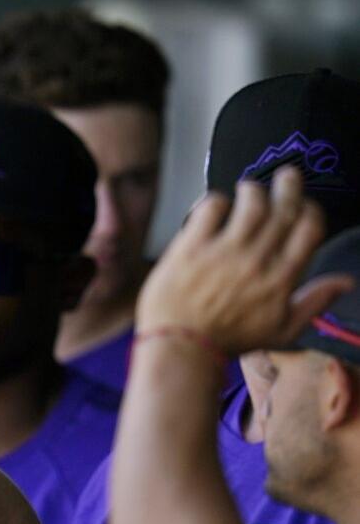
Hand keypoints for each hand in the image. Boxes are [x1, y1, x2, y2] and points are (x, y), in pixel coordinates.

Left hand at [137, 167, 345, 354]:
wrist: (181, 348)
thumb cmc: (229, 341)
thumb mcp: (282, 330)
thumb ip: (315, 301)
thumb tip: (346, 282)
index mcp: (281, 278)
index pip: (309, 229)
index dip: (311, 210)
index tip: (304, 206)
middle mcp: (257, 260)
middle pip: (283, 208)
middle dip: (289, 186)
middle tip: (287, 176)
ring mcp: (223, 252)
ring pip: (250, 202)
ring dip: (254, 189)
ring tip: (250, 189)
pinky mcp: (191, 246)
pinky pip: (210, 208)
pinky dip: (216, 200)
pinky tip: (216, 205)